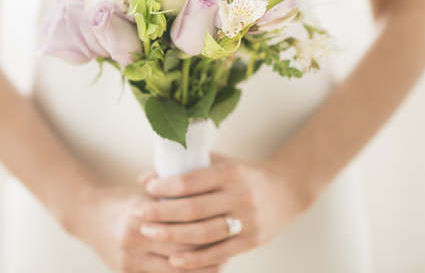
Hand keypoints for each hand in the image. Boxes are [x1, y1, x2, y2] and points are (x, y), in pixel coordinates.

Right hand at [64, 185, 219, 272]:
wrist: (86, 214)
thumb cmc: (123, 200)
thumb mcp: (147, 195)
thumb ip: (173, 201)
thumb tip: (209, 202)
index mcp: (141, 215)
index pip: (183, 228)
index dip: (208, 231)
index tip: (226, 229)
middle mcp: (133, 239)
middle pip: (181, 252)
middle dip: (208, 254)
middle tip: (228, 249)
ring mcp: (128, 260)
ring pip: (173, 272)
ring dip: (198, 271)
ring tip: (218, 264)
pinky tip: (196, 272)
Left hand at [132, 154, 314, 269]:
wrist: (287, 190)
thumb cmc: (244, 174)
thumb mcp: (220, 163)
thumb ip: (185, 168)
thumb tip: (145, 178)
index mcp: (230, 172)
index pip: (191, 181)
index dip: (166, 186)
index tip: (147, 189)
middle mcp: (240, 196)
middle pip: (193, 209)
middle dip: (160, 212)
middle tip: (136, 213)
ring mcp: (247, 220)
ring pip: (204, 233)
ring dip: (172, 235)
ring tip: (148, 233)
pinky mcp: (251, 241)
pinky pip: (219, 253)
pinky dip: (196, 260)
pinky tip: (174, 261)